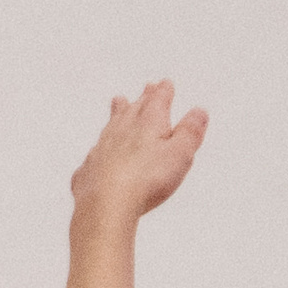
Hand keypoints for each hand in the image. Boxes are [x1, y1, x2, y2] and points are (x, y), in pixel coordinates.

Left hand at [70, 80, 207, 224]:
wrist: (105, 203)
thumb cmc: (145, 179)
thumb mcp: (180, 154)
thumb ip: (190, 132)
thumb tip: (199, 112)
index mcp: (148, 123)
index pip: (158, 101)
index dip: (164, 91)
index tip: (165, 84)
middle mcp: (122, 131)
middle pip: (134, 109)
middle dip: (143, 98)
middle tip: (146, 88)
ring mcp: (102, 149)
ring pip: (111, 126)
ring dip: (118, 114)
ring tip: (119, 103)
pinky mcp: (88, 171)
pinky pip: (94, 157)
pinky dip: (98, 152)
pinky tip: (97, 155)